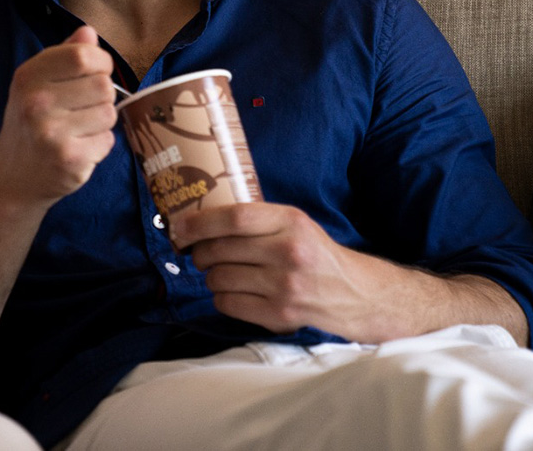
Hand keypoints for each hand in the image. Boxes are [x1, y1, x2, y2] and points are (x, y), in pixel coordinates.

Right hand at [0, 25, 117, 203]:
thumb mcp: (36, 83)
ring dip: (101, 122)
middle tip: (82, 108)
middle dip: (101, 95)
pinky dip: (99, 145)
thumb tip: (89, 32)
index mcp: (28, 77)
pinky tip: (78, 148)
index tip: (95, 72)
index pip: (83, 55)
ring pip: (109, 113)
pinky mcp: (69, 160)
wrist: (12, 175)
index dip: (100, 62)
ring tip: (78, 130)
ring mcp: (52, 133)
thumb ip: (64, 55)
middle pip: (103, 84)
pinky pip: (108, 141)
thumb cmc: (29, 123)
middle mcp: (36, 103)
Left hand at [175, 202, 382, 338]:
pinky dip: (221, 298)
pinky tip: (236, 293)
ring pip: (218, 278)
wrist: (355, 294)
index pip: (233, 218)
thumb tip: (194, 220)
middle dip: (199, 253)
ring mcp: (285, 286)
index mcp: (291, 222)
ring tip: (225, 274)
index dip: (198, 223)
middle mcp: (288, 252)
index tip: (177, 228)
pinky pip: (227, 304)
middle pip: (219, 250)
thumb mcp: (293, 224)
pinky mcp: (280, 314)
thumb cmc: (313, 253)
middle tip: (199, 255)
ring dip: (211, 277)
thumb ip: (254, 220)